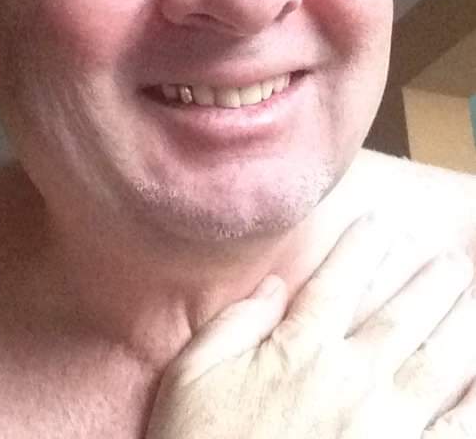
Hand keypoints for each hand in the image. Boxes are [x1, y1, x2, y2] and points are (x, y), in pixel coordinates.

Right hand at [145, 215, 475, 438]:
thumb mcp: (191, 376)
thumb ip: (233, 323)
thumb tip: (272, 284)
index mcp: (299, 350)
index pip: (336, 282)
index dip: (359, 247)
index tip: (377, 221)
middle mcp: (349, 378)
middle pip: (400, 316)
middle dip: (429, 282)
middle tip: (450, 258)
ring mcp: (384, 424)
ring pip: (439, 361)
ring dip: (462, 323)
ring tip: (473, 295)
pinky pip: (455, 428)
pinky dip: (474, 400)